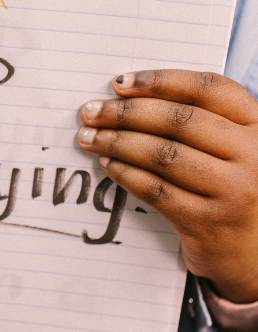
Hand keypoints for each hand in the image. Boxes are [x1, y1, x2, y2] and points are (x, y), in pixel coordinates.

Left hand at [77, 70, 257, 303]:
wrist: (251, 251)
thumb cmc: (228, 186)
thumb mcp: (228, 147)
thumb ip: (195, 119)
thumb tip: (125, 96)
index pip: (209, 88)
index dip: (160, 81)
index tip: (119, 83)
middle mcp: (253, 155)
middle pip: (179, 120)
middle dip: (126, 113)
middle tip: (90, 112)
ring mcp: (233, 190)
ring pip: (163, 155)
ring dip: (117, 143)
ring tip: (89, 138)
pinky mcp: (208, 222)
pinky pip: (156, 190)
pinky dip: (125, 174)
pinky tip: (106, 165)